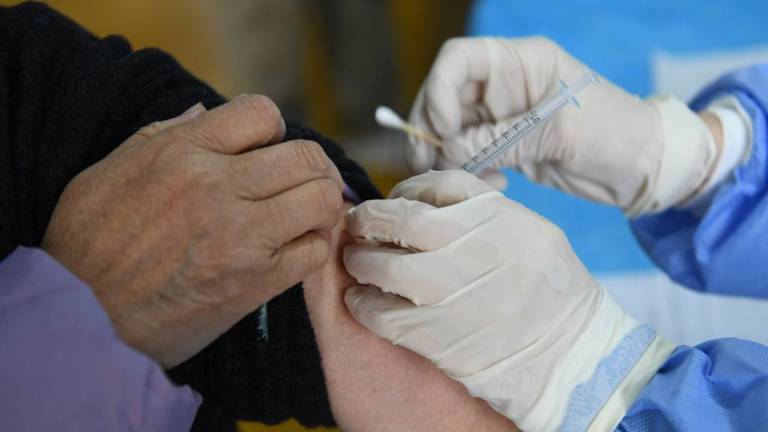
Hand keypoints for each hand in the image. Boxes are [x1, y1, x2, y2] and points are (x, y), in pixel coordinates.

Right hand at [43, 95, 343, 366]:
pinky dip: (310, 248)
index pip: (262, 112)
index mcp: (183, 151)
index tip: (266, 149)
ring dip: (320, 204)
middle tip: (303, 180)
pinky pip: (313, 252)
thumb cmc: (88, 241)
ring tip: (303, 215)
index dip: (272, 129)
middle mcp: (218, 187)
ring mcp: (242, 236)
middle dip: (313, 165)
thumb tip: (206, 114)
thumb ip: (166, 135)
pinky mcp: (255, 282)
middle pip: (306, 156)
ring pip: (321, 199)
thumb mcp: (113, 169)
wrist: (81, 316)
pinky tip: (291, 250)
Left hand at [343, 170, 674, 429]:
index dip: (405, 190)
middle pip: (401, 220)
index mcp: (499, 216)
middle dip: (369, 219)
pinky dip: (363, 304)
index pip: (436, 185)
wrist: (572, 358)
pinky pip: (381, 313)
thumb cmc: (554, 294)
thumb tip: (427, 201)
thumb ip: (485, 211)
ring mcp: (452, 292)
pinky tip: (362, 301)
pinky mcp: (436, 336)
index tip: (394, 203)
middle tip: (357, 226)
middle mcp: (473, 247)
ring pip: (384, 265)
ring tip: (358, 263)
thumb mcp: (534, 233)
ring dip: (361, 262)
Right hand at [408, 37, 717, 214]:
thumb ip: (502, 141)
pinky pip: (469, 156)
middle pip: (444, 97)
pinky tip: (492, 185)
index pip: (458, 60)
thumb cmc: (616, 133)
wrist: (645, 168)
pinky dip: (468, 171)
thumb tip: (447, 152)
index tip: (442, 131)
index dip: (439, 90)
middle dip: (431, 130)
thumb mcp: (560, 134)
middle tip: (428, 165)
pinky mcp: (506, 146)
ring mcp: (503, 117)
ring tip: (463, 180)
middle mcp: (504, 86)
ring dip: (447, 157)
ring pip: (451, 131)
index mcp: (521, 63)